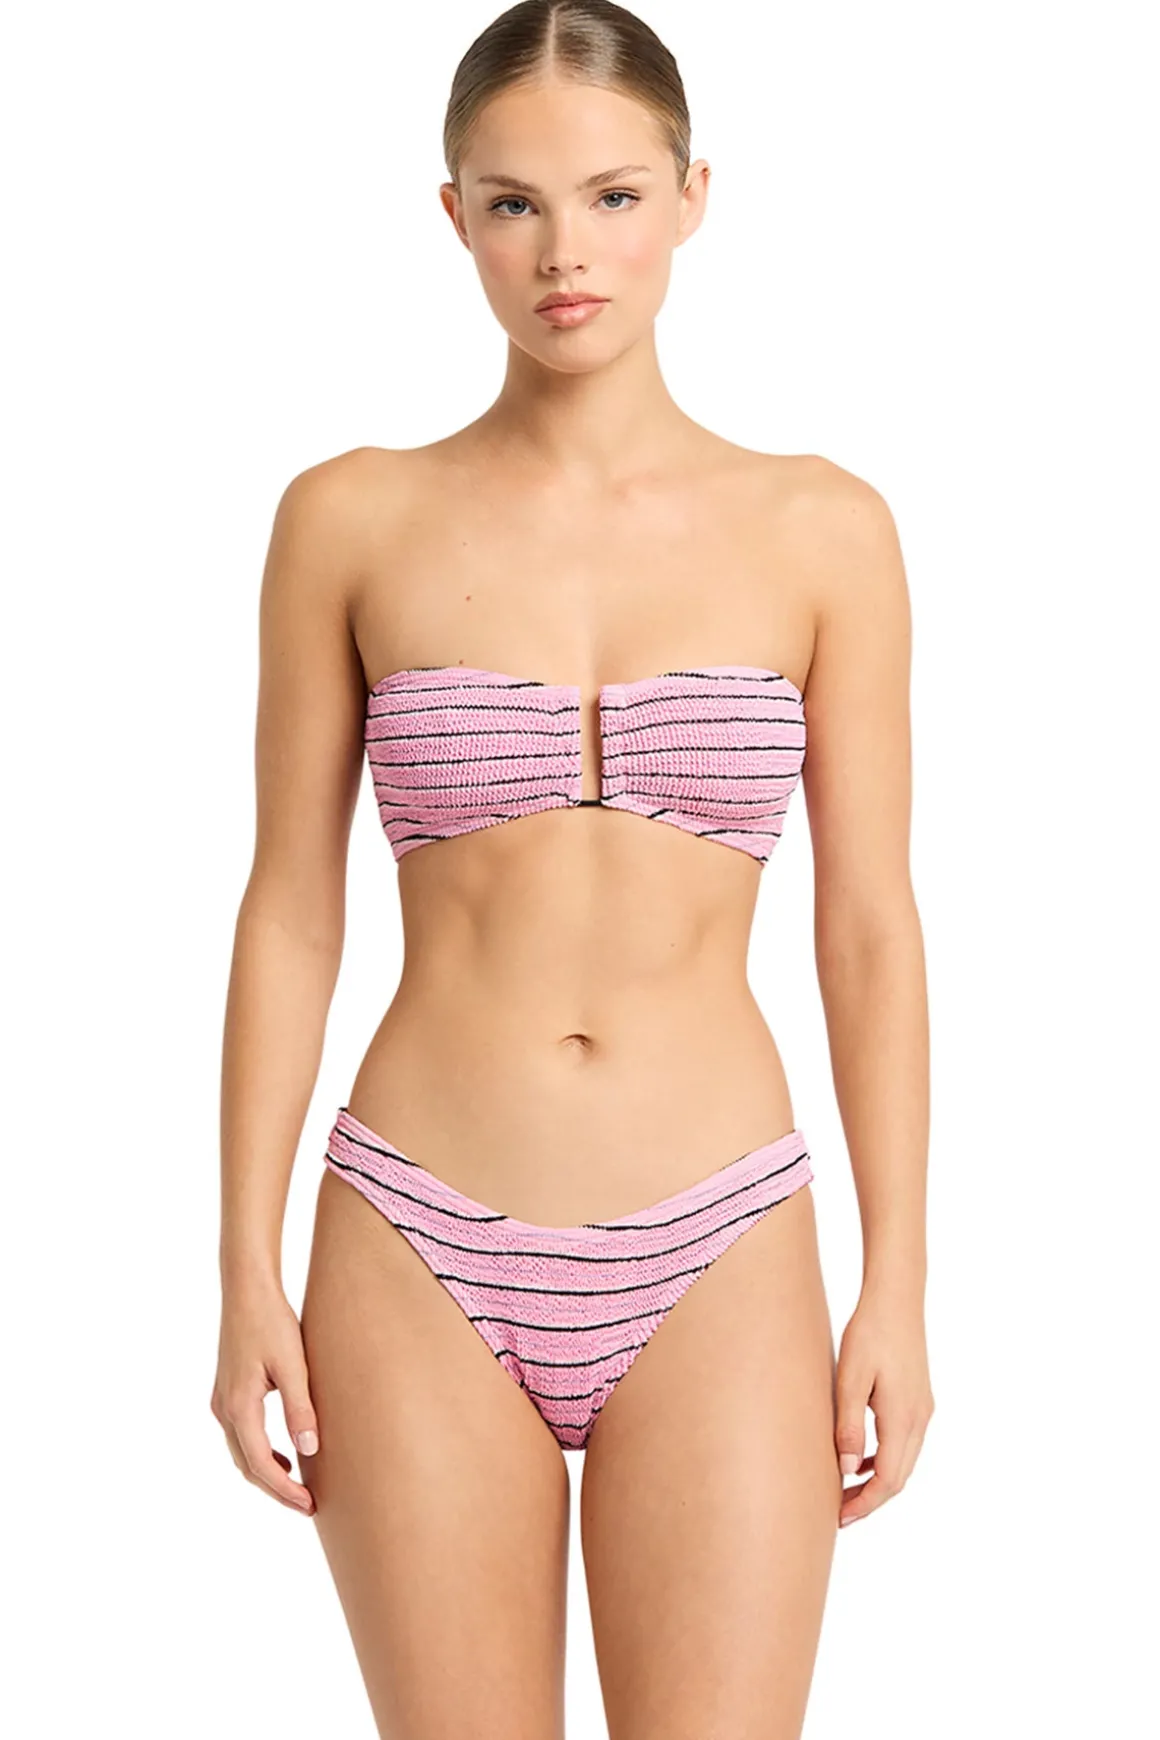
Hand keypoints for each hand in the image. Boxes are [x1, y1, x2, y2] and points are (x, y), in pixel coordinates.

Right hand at [210, 1276, 319, 1514]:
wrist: (247, 1290)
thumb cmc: (272, 1322)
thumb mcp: (293, 1365)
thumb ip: (300, 1408)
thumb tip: (309, 1450)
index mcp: (239, 1406)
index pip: (261, 1464)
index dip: (284, 1490)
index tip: (310, 1505)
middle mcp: (223, 1409)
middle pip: (247, 1465)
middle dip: (276, 1489)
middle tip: (307, 1505)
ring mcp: (221, 1401)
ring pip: (241, 1452)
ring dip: (267, 1473)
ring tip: (297, 1487)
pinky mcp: (226, 1392)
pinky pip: (241, 1436)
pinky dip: (259, 1453)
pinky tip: (283, 1454)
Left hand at [834, 1287, 933, 1526]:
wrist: (897, 1298)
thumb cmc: (869, 1333)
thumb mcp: (850, 1378)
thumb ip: (849, 1425)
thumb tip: (848, 1470)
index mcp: (903, 1418)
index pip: (888, 1480)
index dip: (865, 1504)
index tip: (840, 1519)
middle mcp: (919, 1419)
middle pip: (899, 1476)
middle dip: (871, 1499)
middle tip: (839, 1512)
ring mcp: (923, 1409)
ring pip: (904, 1460)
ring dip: (878, 1480)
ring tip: (846, 1490)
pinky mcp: (919, 1398)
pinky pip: (905, 1442)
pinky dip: (885, 1458)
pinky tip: (862, 1457)